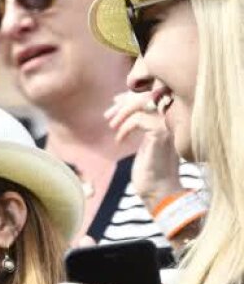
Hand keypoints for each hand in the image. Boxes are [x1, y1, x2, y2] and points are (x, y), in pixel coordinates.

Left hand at [105, 91, 183, 211]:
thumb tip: (119, 98)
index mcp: (172, 118)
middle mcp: (174, 119)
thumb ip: (134, 117)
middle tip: (108, 116)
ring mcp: (169, 125)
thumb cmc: (149, 167)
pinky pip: (138, 119)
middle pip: (147, 93)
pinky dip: (124, 128)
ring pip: (142, 103)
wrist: (158, 191)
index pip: (152, 92)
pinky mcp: (160, 134)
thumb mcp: (139, 135)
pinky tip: (119, 141)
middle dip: (124, 102)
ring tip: (111, 126)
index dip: (131, 95)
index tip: (115, 104)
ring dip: (121, 112)